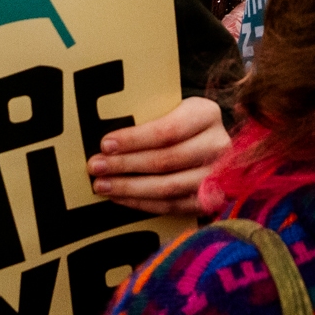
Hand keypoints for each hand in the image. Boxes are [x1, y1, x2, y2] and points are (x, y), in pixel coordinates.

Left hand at [86, 95, 229, 213]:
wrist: (206, 142)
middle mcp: (218, 145)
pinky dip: (143, 203)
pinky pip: (172, 206)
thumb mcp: (170, 108)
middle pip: (167, 160)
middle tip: (96, 166)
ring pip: (168, 187)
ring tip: (102, 185)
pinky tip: (121, 198)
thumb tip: (107, 140)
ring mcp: (217, 176)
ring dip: (130, 188)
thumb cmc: (179, 122)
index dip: (134, 139)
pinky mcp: (210, 200)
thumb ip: (147, 117)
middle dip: (125, 165)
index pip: (168, 130)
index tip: (105, 144)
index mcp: (206, 114)